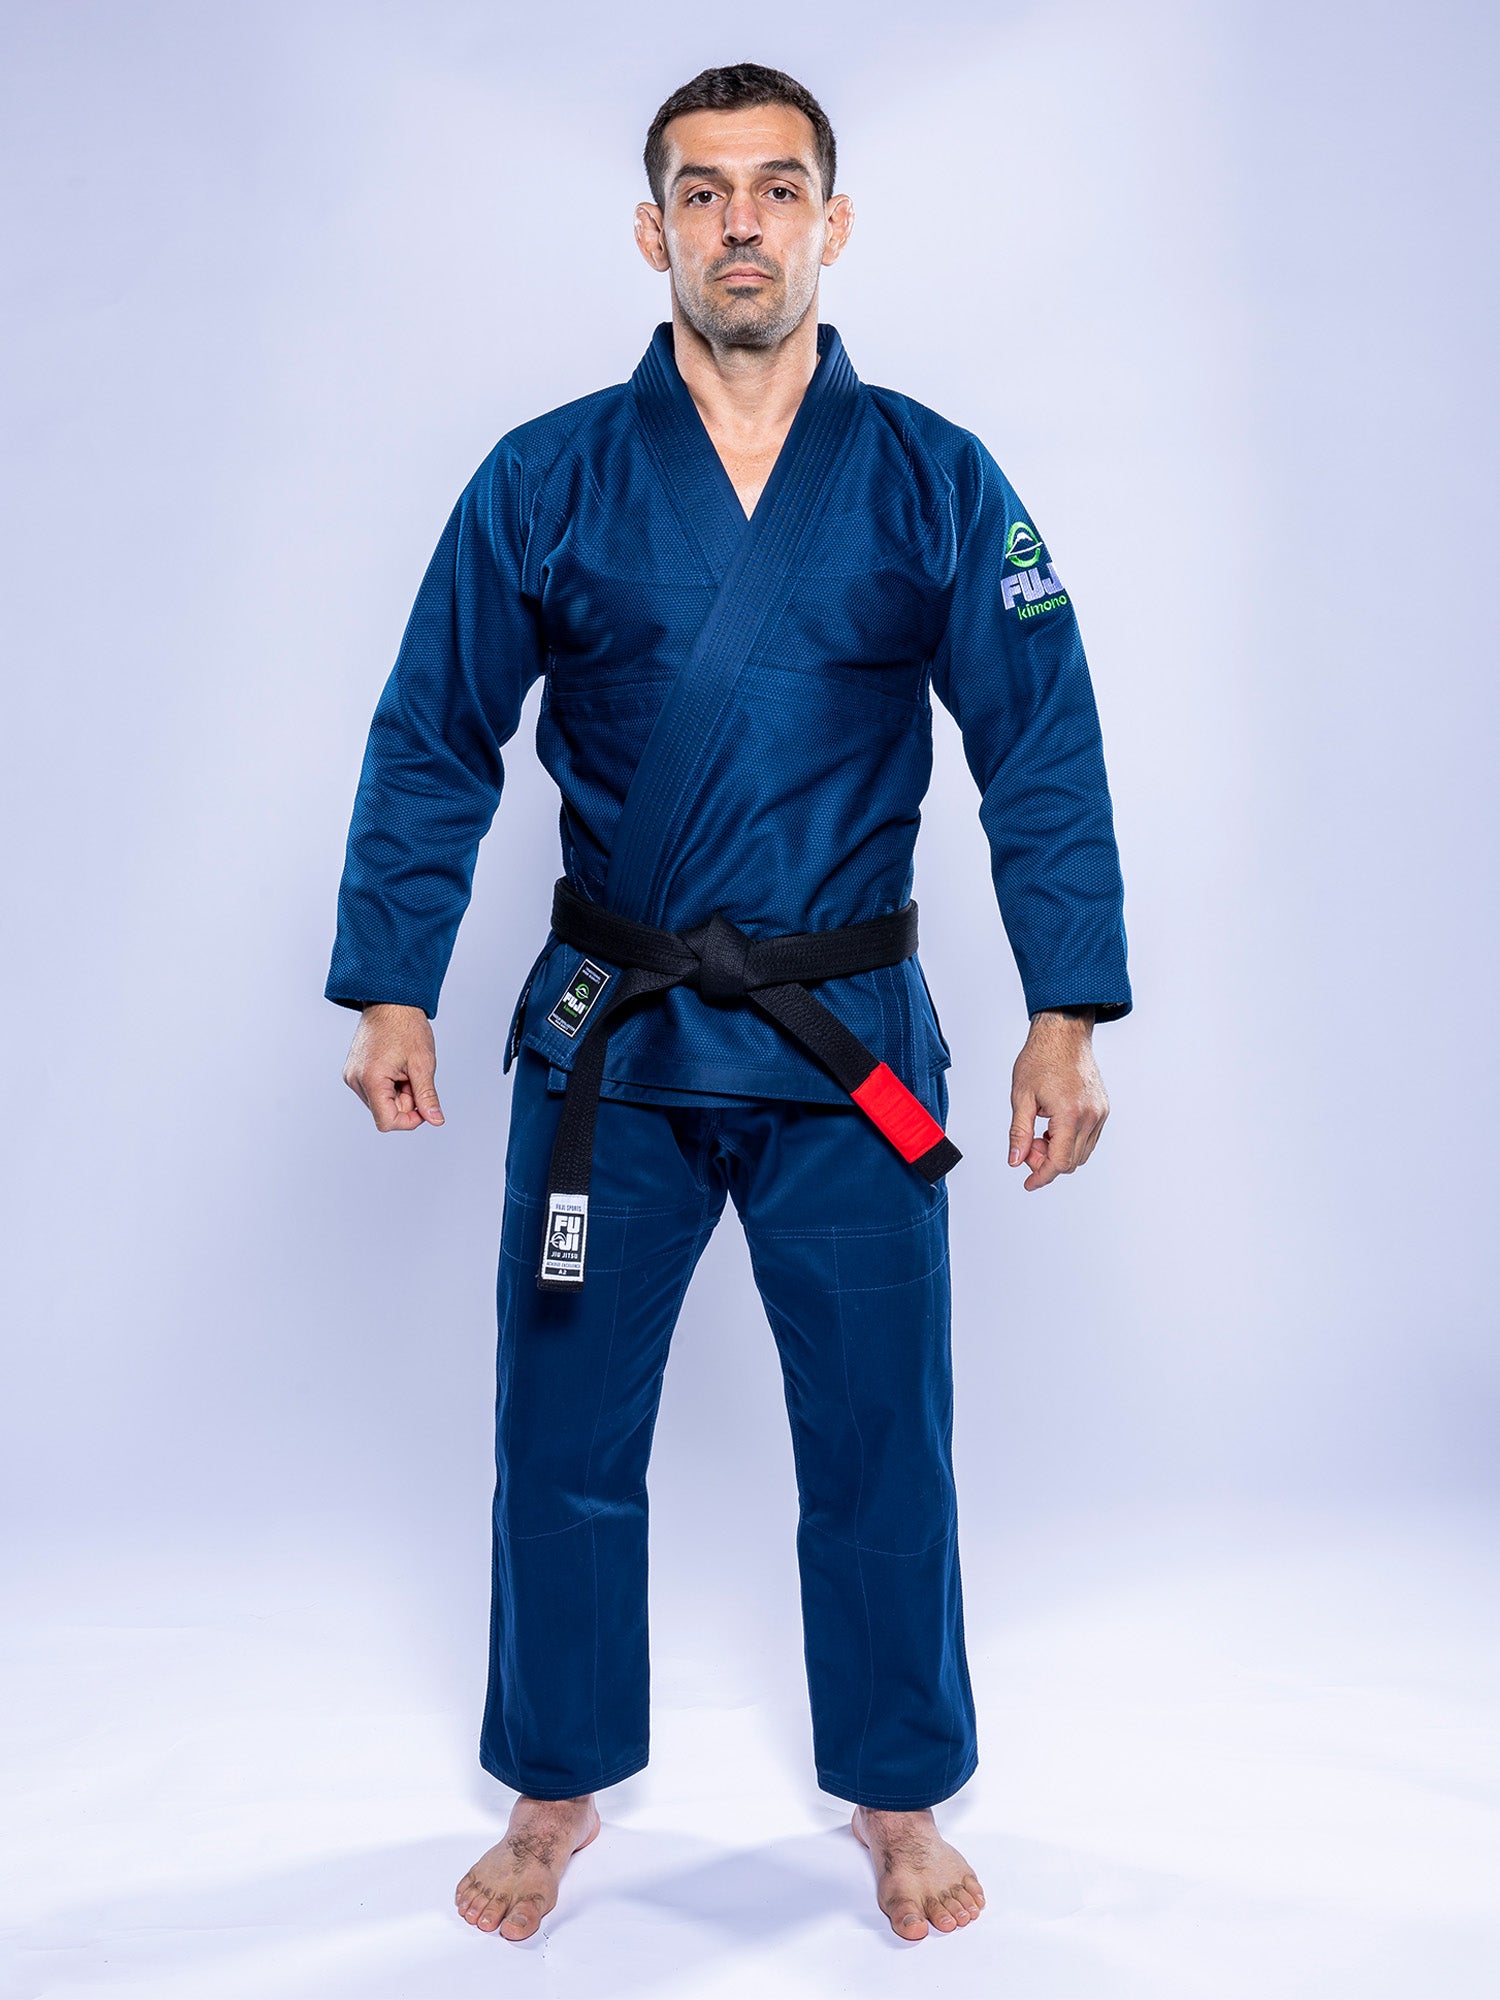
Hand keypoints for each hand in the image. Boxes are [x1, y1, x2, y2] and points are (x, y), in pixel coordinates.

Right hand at [342, 1003, 444, 1131]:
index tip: (423, 1106)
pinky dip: (389, 1085)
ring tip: (404, 1069)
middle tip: (415, 1076)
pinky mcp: (353, 1071)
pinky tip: (395, 1067)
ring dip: (398, 1093)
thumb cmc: (407, 1027)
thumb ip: (427, 1096)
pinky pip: (374, 1091)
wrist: (390, 1002)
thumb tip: (435, 1120)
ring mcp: (352, 1076)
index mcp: (370, 1079)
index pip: (387, 1122)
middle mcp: (355, 1080)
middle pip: (384, 1112)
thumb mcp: (423, 1064)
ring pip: (380, 1103)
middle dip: (405, 1101)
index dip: (409, 1120)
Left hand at [1008, 1009, 1108, 1189]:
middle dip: (1047, 1162)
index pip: (1060, 1162)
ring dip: (1059, 1152)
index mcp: (1070, 1114)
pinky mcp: (1103, 1108)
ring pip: (1082, 1152)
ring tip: (1040, 1132)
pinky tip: (1053, 1126)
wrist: (1063, 1033)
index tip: (1028, 1183)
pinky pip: (1089, 1138)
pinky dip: (1070, 1141)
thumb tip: (1015, 1161)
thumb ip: (1019, 1132)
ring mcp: (1100, 1113)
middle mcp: (1091, 1116)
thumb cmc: (1041, 1059)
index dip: (1041, 1176)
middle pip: (1072, 1162)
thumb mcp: (1021, 1097)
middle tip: (1028, 1144)